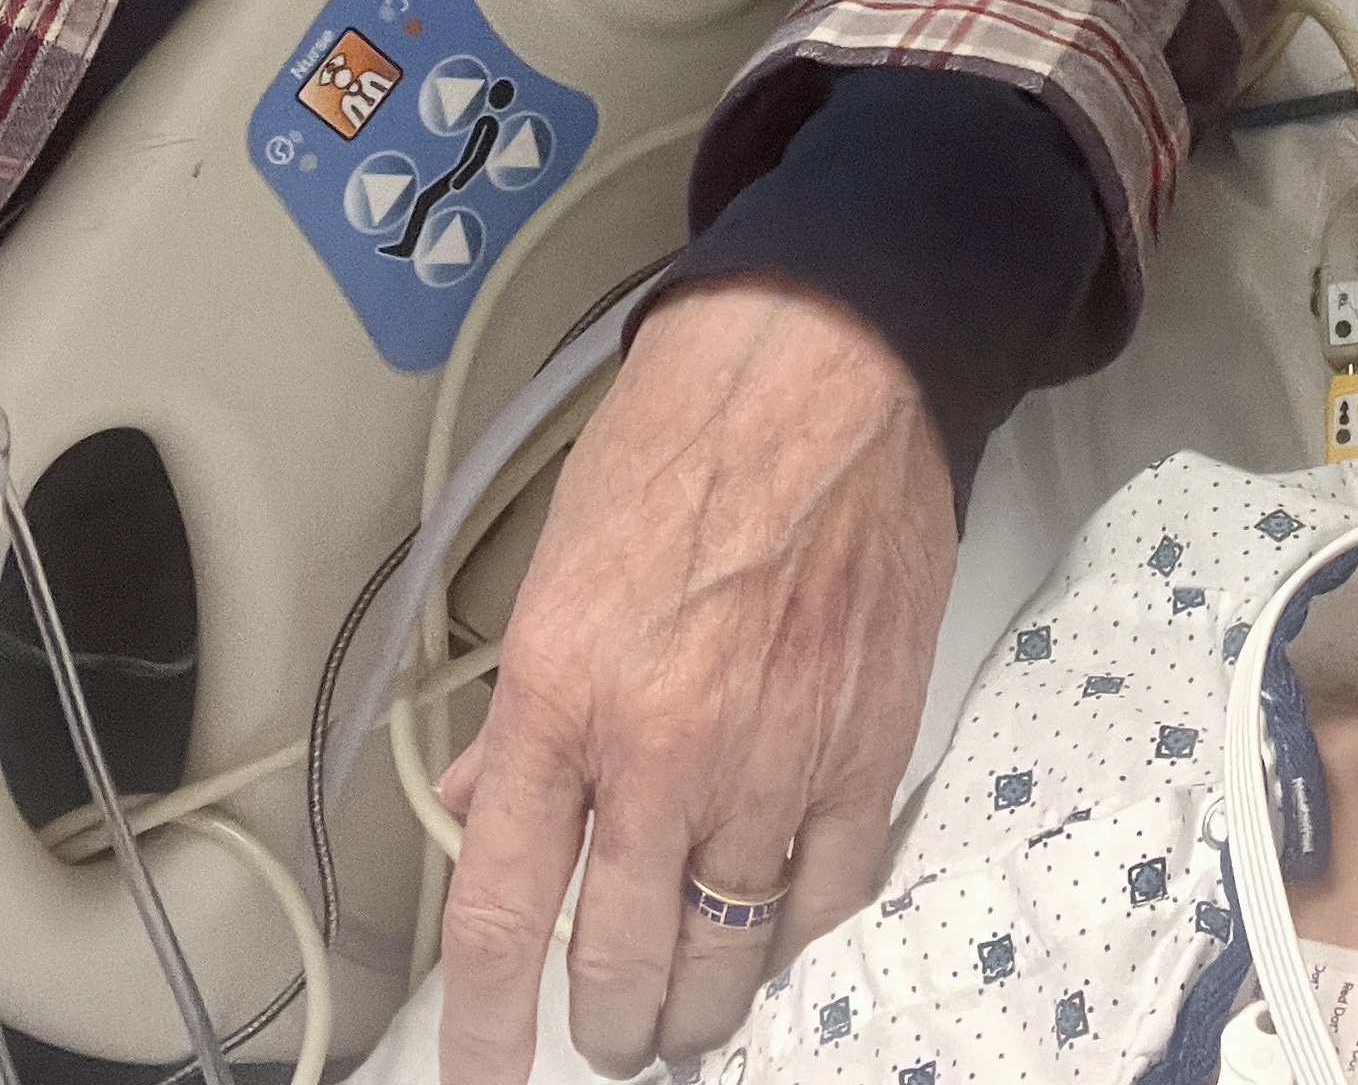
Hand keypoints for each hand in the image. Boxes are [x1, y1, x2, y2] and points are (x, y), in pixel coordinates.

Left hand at [434, 274, 955, 1080]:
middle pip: (623, 968)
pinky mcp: (868, 744)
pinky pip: (827, 901)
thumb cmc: (686, 435)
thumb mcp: (556, 563)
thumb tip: (476, 805)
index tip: (484, 1082)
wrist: (827, 359)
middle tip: (610, 1023)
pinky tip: (775, 932)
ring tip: (688, 1003)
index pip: (503, 915)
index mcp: (560, 691)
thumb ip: (518, 708)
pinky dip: (796, 937)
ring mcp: (775, 754)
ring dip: (702, 1002)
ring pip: (729, 961)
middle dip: (610, 1023)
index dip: (486, 1033)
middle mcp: (660, 744)